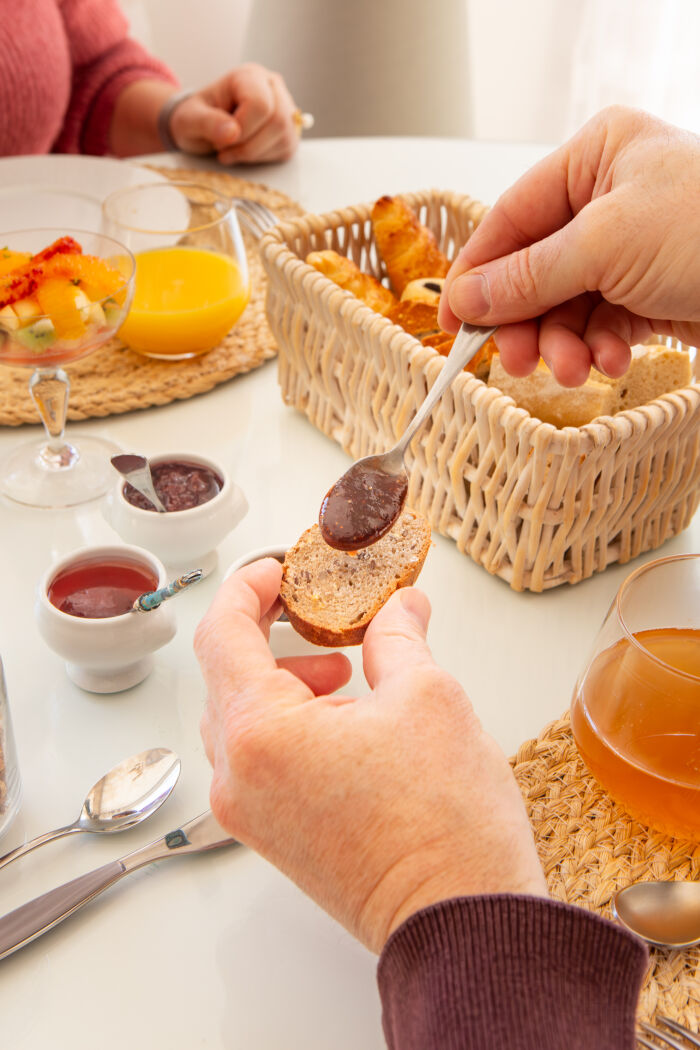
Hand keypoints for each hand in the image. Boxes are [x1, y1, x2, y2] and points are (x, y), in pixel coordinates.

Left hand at [170, 63, 299, 164]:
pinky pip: (285, 150)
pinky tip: (244, 152)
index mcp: (248, 76)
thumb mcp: (189, 119)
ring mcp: (285, 109)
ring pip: (285, 138)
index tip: (221, 138)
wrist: (203, 126)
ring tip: (231, 150)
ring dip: (254, 154)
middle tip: (224, 148)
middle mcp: (272, 87)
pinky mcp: (289, 131)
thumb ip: (207, 123)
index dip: (243, 129)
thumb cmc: (197, 117)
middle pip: (278, 122)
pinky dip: (261, 158)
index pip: (260, 104)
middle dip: (248, 145)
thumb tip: (232, 133)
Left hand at [195, 559, 546, 953]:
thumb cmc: (445, 826)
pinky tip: (348, 718)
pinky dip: (292, 724)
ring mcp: (252, 814)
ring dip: (285, 681)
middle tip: (316, 610)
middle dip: (271, 633)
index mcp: (259, 734)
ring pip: (244, 720)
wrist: (463, 923)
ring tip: (345, 671)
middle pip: (227, 676)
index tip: (279, 570)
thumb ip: (398, 637)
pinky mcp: (276, 837)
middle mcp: (239, 778)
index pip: (221, 633)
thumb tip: (400, 607)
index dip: (247, 588)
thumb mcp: (426, 697)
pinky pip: (261, 760)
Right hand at [438, 106, 699, 386]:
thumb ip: (528, 276)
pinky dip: (600, 348)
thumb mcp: (605, 246)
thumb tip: (466, 298)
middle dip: (527, 322)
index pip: (512, 218)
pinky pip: (600, 324)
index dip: (477, 274)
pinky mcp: (649, 292)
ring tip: (575, 371)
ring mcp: (629, 248)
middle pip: (534, 270)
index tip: (452, 323)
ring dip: (563, 345)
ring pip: (564, 306)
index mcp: (596, 157)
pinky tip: (612, 359)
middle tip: (518, 363)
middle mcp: (608, 199)